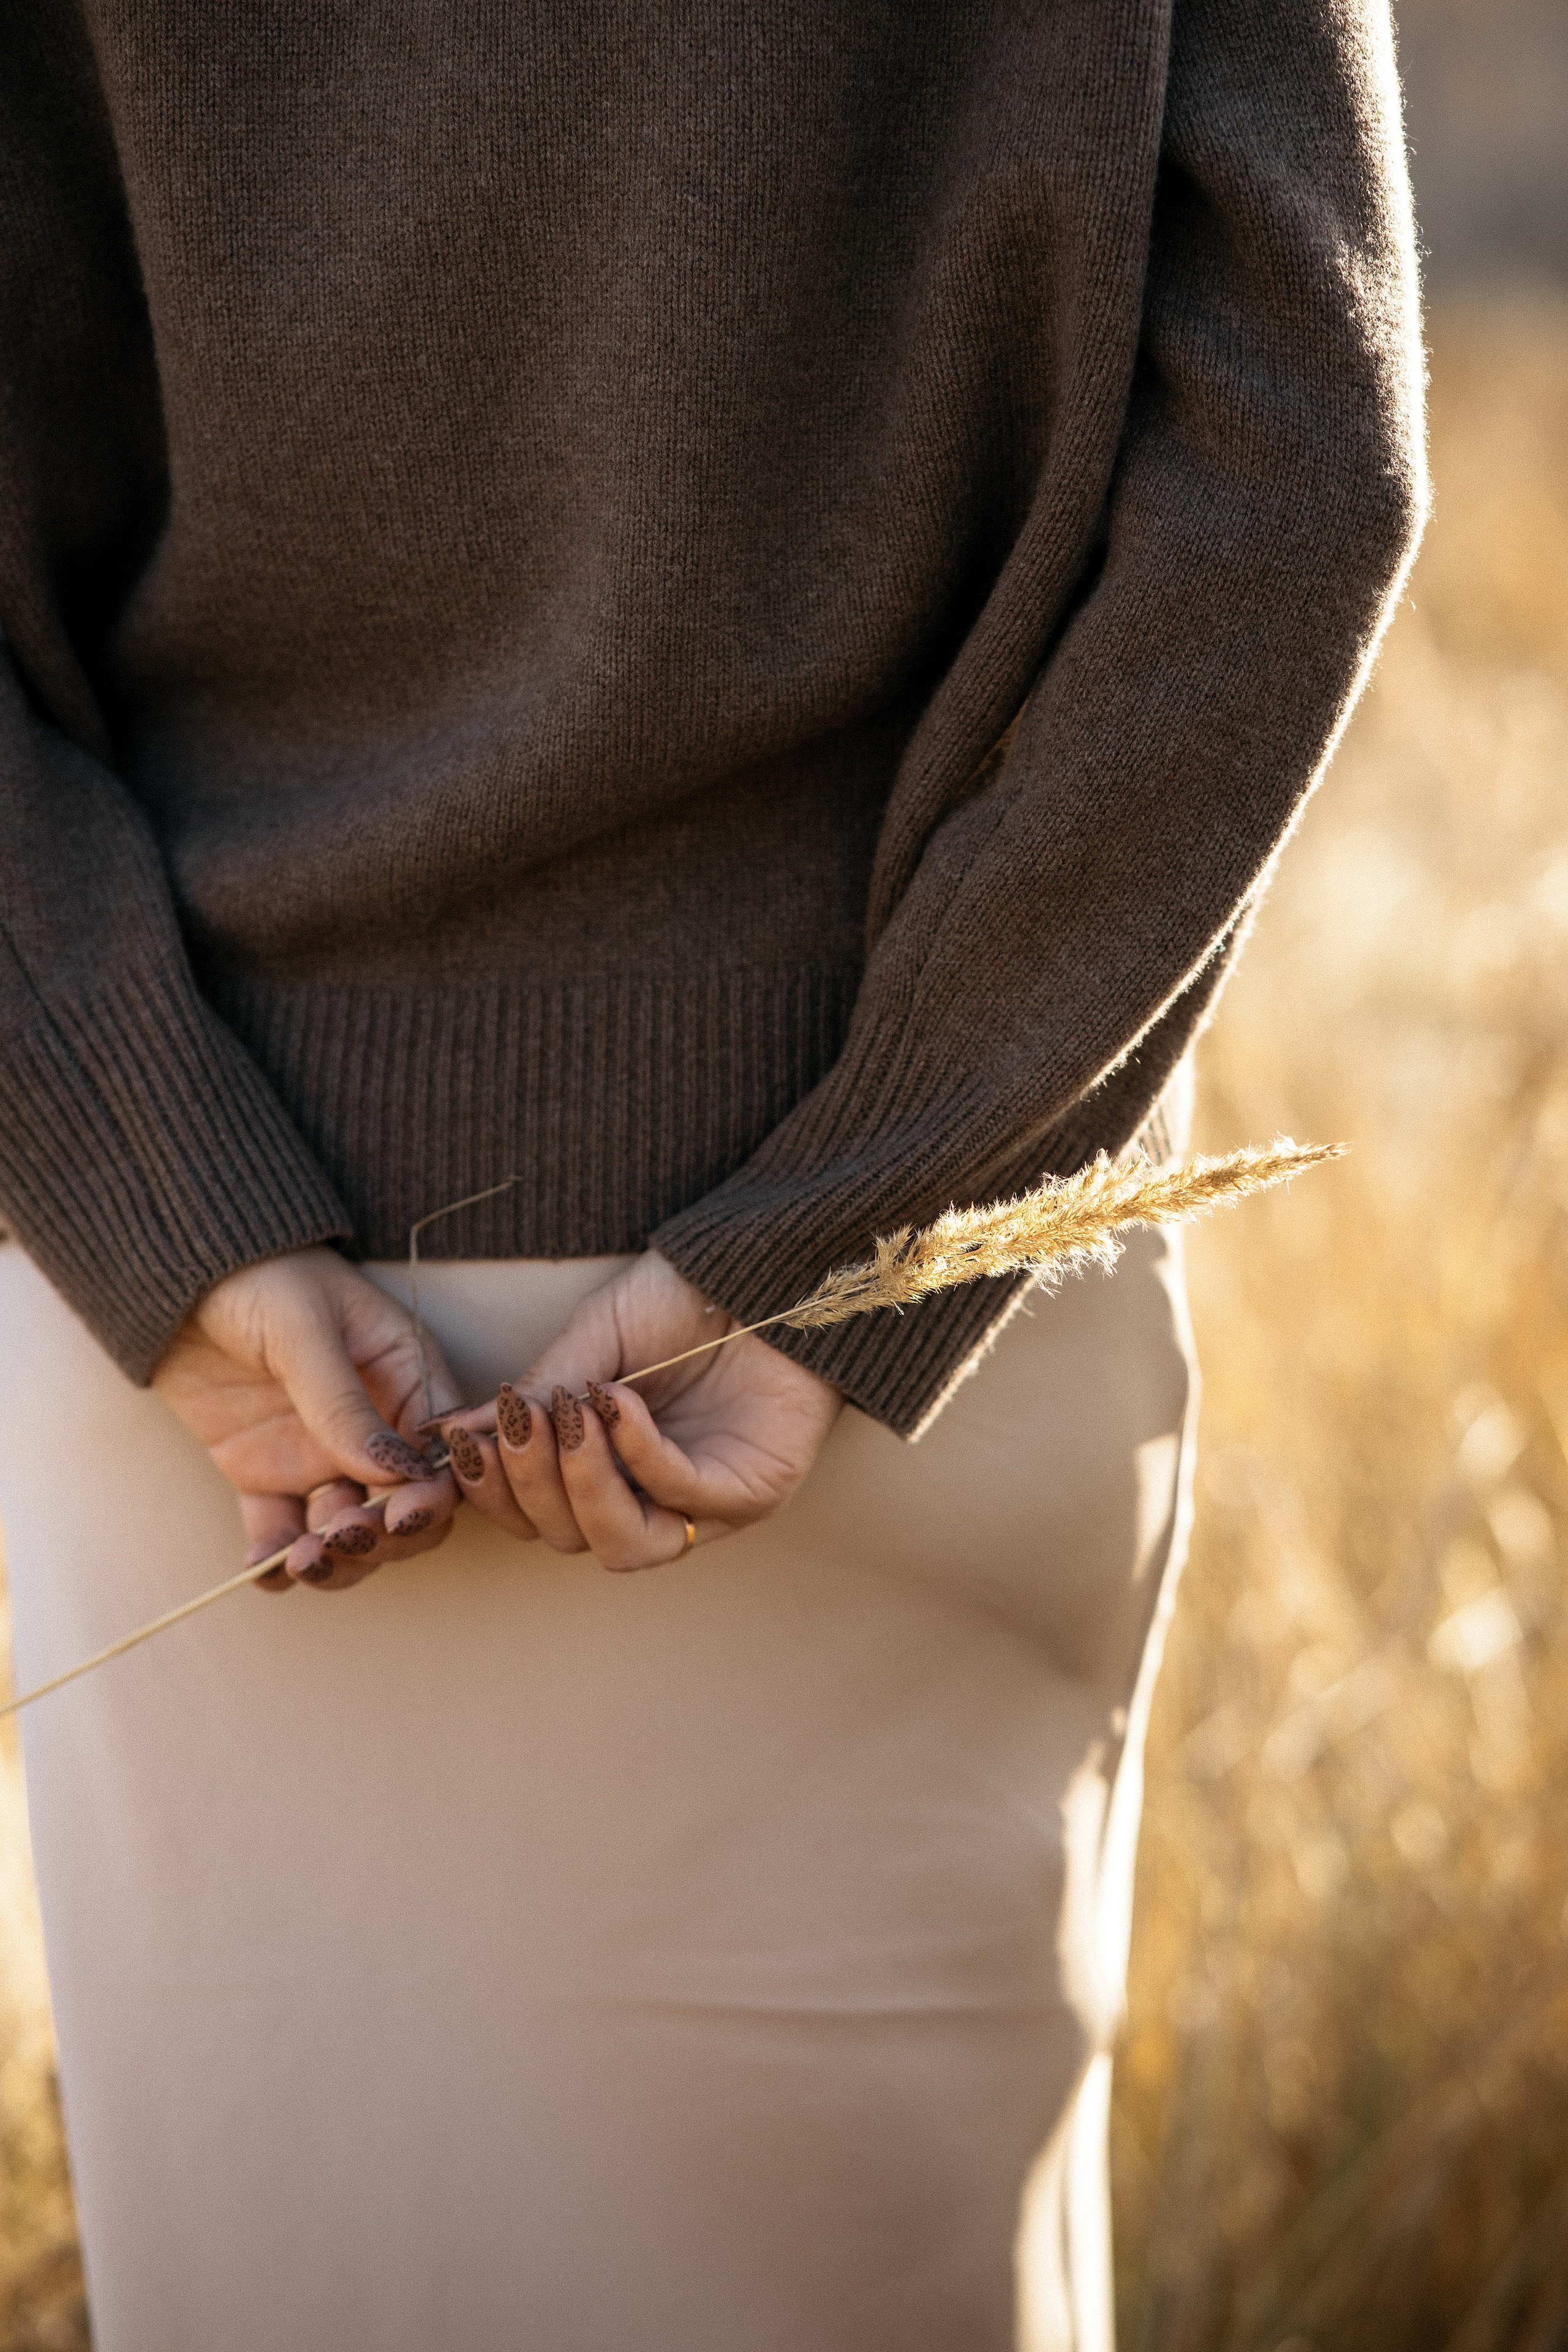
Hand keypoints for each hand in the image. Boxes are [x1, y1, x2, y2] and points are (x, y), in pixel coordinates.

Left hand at [151, 1246, 464, 1592]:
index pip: (440, 1455)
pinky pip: (279, 1529)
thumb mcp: (306, 1330)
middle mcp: (373, 1428)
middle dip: (383, 1537)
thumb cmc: (263, 1277)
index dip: (432, 1495)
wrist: (180, 1273)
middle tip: (345, 1540)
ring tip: (302, 1561)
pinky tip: (263, 1571)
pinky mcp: (267, 1473)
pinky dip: (274, 1561)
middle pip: (402, 1507)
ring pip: (346, 1531)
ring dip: (335, 1558)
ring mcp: (319, 1455)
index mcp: (406, 1381)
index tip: (401, 1516)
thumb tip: (396, 1474)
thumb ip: (344, 1403)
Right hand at [440, 1250, 841, 1569]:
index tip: (462, 1441)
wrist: (763, 1265)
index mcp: (607, 1464)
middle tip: (520, 1421)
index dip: (493, 1490)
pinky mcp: (750, 1494)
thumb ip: (537, 1390)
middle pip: (568, 1537)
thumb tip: (457, 1435)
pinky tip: (617, 1403)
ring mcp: (702, 1504)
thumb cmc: (684, 1299)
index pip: (536, 1515)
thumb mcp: (593, 1337)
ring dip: (579, 1484)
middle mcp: (651, 1496)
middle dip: (528, 1484)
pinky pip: (678, 1499)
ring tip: (569, 1416)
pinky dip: (637, 1454)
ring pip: (620, 1546)